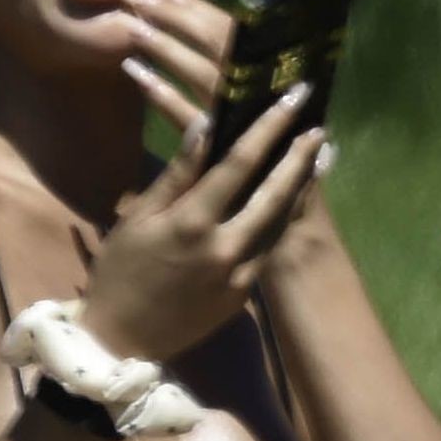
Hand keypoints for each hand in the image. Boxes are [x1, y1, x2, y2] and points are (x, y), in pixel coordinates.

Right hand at [78, 73, 326, 362]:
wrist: (120, 342)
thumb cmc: (120, 271)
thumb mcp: (139, 217)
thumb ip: (179, 173)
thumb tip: (206, 124)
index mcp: (192, 222)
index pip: (240, 162)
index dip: (270, 126)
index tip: (292, 98)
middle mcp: (224, 248)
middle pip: (275, 192)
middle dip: (300, 155)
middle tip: (320, 125)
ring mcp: (239, 275)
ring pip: (279, 222)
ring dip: (300, 187)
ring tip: (318, 156)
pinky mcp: (244, 295)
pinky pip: (267, 248)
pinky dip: (283, 219)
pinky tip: (291, 199)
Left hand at [118, 0, 335, 201]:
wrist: (286, 221)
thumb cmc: (270, 159)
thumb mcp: (257, 107)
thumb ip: (237, 70)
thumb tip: (190, 25)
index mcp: (274, 72)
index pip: (230, 24)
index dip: (189, 2)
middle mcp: (266, 89)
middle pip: (218, 39)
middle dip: (174, 12)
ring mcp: (246, 119)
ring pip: (204, 72)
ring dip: (167, 46)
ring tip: (131, 25)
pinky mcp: (225, 153)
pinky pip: (189, 117)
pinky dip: (160, 93)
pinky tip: (134, 73)